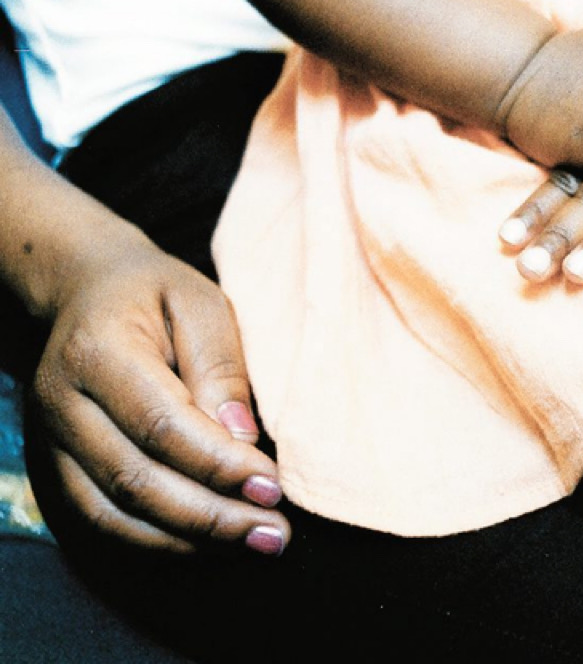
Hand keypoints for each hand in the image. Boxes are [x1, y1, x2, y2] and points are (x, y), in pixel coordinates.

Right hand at [30, 236, 289, 554]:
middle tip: (275, 532)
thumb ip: (221, 368)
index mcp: (97, 352)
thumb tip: (242, 439)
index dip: (219, 464)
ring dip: (191, 540)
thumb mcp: (203, 305)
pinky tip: (213, 546)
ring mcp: (52, 442)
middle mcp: (61, 404)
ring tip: (257, 543)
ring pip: (116, 513)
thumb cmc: (158, 295)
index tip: (273, 485)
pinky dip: (160, 543)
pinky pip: (103, 522)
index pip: (161, 425)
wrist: (88, 291)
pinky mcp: (56, 468)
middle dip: (212, 516)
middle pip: (135, 480)